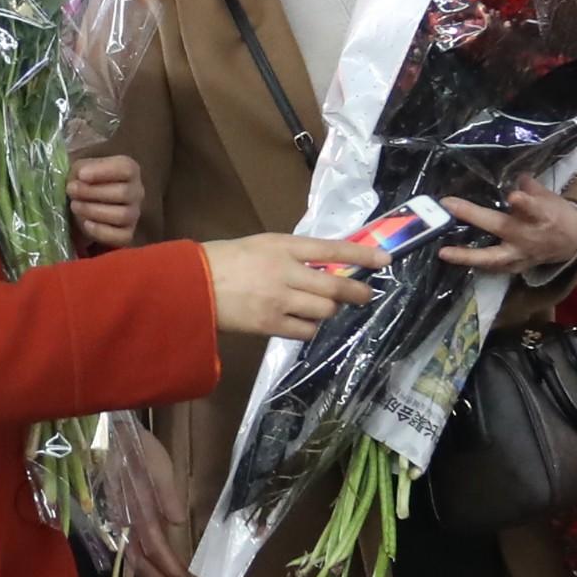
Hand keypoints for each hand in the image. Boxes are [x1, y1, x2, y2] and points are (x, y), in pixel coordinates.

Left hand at [67, 152, 145, 250]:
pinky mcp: (127, 234)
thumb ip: (81, 170)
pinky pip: (120, 237)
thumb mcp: (80, 170)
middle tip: (71, 190)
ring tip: (74, 206)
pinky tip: (86, 224)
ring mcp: (134, 215)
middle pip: (123, 193)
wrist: (79, 207)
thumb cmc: (83, 183)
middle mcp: (136, 192)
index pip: (126, 169)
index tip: (81, 175)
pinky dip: (101, 231)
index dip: (103, 171)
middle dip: (93, 192)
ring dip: (93, 210)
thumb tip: (80, 178)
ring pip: (122, 215)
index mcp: (129, 170)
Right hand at [94, 415, 201, 576]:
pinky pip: (123, 544)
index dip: (170, 568)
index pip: (157, 546)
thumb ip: (167, 493)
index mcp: (139, 507)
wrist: (100, 429)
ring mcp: (114, 518)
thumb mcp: (158, 461)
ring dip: (149, 576)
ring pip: (131, 555)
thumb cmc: (134, 442)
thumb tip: (178, 524)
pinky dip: (135, 560)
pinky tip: (144, 570)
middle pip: (142, 558)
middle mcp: (125, 519)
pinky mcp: (109, 514)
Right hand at [204, 231, 384, 342]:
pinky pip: (305, 331)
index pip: (331, 248)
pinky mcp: (270, 324)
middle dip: (355, 293)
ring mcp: (279, 300)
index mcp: (283, 246)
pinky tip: (303, 324)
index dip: (362, 256)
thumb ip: (292, 255)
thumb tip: (324, 266)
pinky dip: (310, 328)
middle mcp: (286, 271)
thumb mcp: (260, 245)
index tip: (385, 260)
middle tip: (364, 296)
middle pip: (335, 286)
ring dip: (328, 311)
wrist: (191, 285)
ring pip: (324, 310)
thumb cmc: (223, 260)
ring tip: (323, 308)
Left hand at [442, 186, 576, 274]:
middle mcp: (529, 236)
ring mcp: (521, 255)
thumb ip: (528, 186)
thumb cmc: (557, 213)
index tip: (514, 196)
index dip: (524, 202)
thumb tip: (514, 175)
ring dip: (467, 256)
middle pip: (501, 227)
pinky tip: (454, 258)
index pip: (534, 208)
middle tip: (450, 205)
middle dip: (473, 216)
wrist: (573, 241)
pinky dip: (475, 264)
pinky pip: (493, 268)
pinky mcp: (516, 267)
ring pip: (492, 258)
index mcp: (542, 215)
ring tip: (443, 252)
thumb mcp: (547, 196)